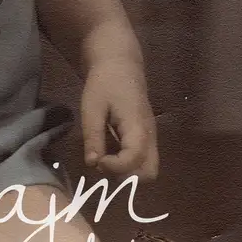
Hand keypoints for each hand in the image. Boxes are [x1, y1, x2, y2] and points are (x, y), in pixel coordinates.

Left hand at [80, 58, 158, 180]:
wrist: (119, 63)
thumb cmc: (104, 82)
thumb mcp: (92, 107)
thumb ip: (93, 137)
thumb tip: (92, 165)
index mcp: (137, 127)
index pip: (135, 160)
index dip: (115, 168)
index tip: (97, 160)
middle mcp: (149, 136)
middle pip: (149, 173)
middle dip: (126, 177)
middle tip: (103, 163)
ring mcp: (149, 137)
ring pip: (147, 168)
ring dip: (126, 171)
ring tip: (104, 156)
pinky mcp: (144, 136)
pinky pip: (141, 159)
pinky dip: (126, 163)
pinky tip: (108, 149)